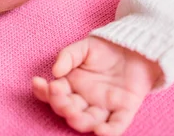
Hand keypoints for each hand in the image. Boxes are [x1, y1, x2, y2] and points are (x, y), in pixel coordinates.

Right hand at [33, 36, 161, 135]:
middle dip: (61, 105)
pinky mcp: (125, 109)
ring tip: (73, 113)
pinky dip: (109, 131)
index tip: (38, 82)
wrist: (135, 46)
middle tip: (58, 94)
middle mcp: (86, 99)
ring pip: (88, 121)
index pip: (54, 94)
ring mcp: (104, 106)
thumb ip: (68, 56)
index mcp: (73, 85)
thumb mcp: (84, 47)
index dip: (43, 91)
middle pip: (68, 110)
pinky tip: (101, 131)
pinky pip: (116, 125)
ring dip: (78, 120)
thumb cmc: (107, 48)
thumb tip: (55, 71)